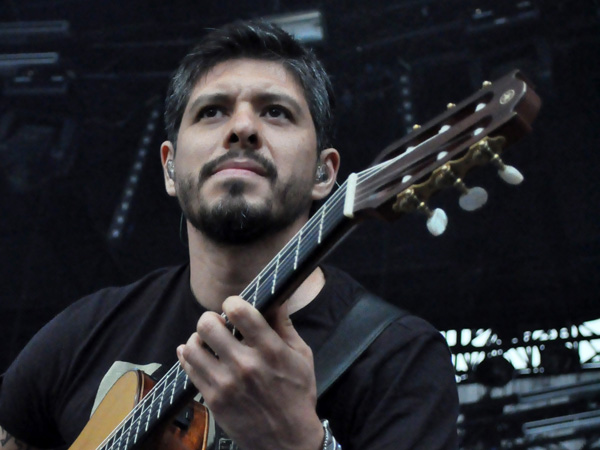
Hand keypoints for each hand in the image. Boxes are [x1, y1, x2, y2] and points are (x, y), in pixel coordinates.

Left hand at [177, 297, 323, 449]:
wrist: (287, 441)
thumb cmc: (298, 394)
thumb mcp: (302, 356)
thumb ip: (285, 325)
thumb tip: (276, 297)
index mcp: (270, 350)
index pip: (239, 312)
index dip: (232, 303)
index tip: (233, 307)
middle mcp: (245, 364)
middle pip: (208, 325)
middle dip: (211, 318)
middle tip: (217, 323)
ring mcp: (225, 383)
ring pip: (193, 346)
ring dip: (198, 338)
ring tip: (207, 341)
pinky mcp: (213, 399)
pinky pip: (189, 368)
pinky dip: (189, 355)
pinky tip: (198, 354)